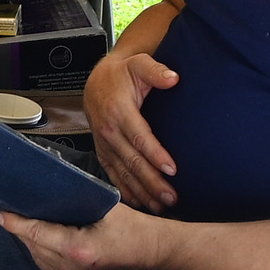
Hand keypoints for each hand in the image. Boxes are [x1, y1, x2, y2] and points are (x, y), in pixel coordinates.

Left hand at [0, 206, 164, 269]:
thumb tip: (52, 188)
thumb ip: (79, 199)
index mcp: (79, 249)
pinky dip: (45, 257)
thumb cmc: (136, 230)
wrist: (158, 257)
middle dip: (23, 231)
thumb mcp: (107, 207)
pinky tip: (45, 244)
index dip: (16, 223)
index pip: (37, 234)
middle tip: (14, 214)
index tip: (3, 215)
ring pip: (40, 261)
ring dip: (32, 244)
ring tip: (27, 226)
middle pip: (34, 248)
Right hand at [83, 51, 179, 211]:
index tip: (172, 169)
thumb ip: (156, 70)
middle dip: (152, 182)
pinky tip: (140, 202)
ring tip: (161, 205)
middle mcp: (109, 132)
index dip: (156, 155)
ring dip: (142, 191)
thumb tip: (172, 78)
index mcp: (119, 112)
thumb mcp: (138, 64)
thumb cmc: (121, 75)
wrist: (96, 82)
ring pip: (123, 173)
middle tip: (171, 196)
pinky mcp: (103, 153)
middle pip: (133, 162)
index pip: (140, 137)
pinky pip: (113, 175)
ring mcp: (105, 145)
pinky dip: (126, 191)